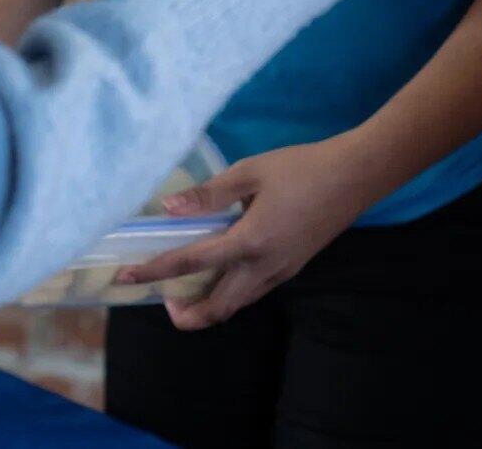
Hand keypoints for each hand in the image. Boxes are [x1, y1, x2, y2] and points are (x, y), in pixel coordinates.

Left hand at [112, 138, 374, 330]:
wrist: (356, 176)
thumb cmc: (303, 167)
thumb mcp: (252, 171)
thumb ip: (209, 194)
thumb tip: (168, 209)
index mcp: (249, 241)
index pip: (190, 263)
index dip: (154, 271)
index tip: (125, 277)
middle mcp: (263, 268)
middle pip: (216, 309)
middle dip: (184, 314)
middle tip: (163, 296)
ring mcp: (281, 272)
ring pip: (236, 304)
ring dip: (207, 305)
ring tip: (186, 286)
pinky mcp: (292, 268)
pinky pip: (253, 292)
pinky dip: (230, 292)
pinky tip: (222, 268)